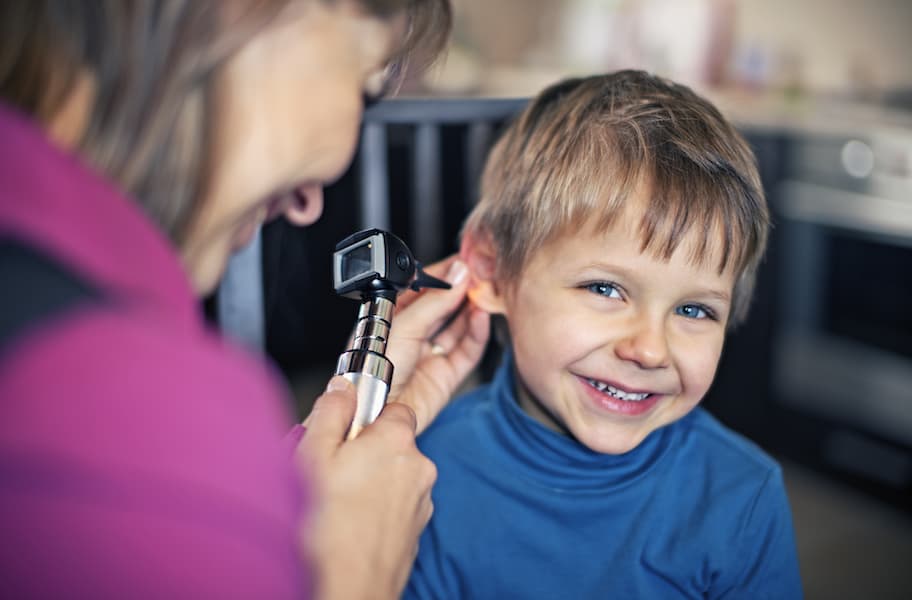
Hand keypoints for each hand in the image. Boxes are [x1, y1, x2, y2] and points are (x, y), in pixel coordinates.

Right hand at [298, 377, 435, 599]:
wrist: (346, 590)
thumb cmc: (325, 528)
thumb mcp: (313, 454)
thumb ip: (332, 412)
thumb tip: (343, 387)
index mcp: (397, 441)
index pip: (394, 408)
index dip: (366, 416)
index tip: (345, 428)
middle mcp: (419, 468)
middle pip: (391, 444)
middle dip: (364, 452)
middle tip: (330, 471)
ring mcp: (420, 503)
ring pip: (393, 477)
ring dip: (370, 482)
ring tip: (335, 503)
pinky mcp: (415, 532)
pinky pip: (394, 507)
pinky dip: (375, 510)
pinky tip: (348, 524)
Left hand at [385, 256, 490, 434]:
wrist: (372, 413)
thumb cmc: (370, 371)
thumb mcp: (402, 325)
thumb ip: (434, 301)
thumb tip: (458, 276)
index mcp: (392, 316)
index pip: (423, 287)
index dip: (444, 274)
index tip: (464, 261)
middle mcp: (411, 334)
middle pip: (443, 305)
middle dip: (462, 290)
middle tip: (480, 274)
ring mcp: (429, 354)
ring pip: (458, 326)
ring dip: (472, 309)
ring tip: (484, 292)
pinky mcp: (445, 375)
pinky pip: (467, 350)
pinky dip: (477, 333)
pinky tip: (481, 316)